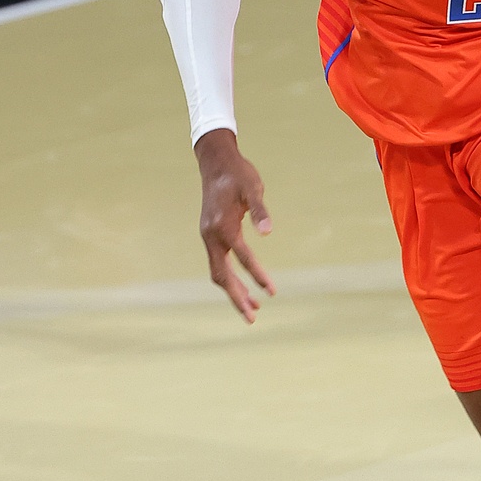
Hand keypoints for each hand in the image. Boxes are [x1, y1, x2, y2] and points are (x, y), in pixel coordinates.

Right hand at [194, 128, 275, 321]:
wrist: (216, 162)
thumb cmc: (238, 174)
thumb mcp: (253, 188)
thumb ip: (260, 210)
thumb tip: (268, 232)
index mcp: (223, 226)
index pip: (243, 257)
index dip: (258, 275)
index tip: (272, 292)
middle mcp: (211, 235)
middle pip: (222, 275)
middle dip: (237, 298)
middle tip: (253, 318)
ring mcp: (207, 236)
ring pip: (218, 272)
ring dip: (233, 291)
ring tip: (252, 309)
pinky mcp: (209, 235)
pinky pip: (217, 263)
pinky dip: (229, 277)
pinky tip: (242, 285)